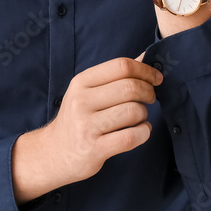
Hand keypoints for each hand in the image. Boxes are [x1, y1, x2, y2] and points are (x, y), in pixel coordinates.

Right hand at [11, 56, 161, 201]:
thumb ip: (115, 75)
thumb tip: (144, 57)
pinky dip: (144, 133)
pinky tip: (140, 131)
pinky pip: (131, 137)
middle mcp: (81, 101)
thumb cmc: (78, 118)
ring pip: (133, 111)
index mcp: (81, 82)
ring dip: (144, 115)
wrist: (55, 153)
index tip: (156, 78)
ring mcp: (87, 126)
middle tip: (150, 99)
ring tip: (139, 118)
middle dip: (148, 92)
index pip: (120, 66)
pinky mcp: (95, 149)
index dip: (145, 70)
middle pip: (130, 87)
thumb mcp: (88, 91)